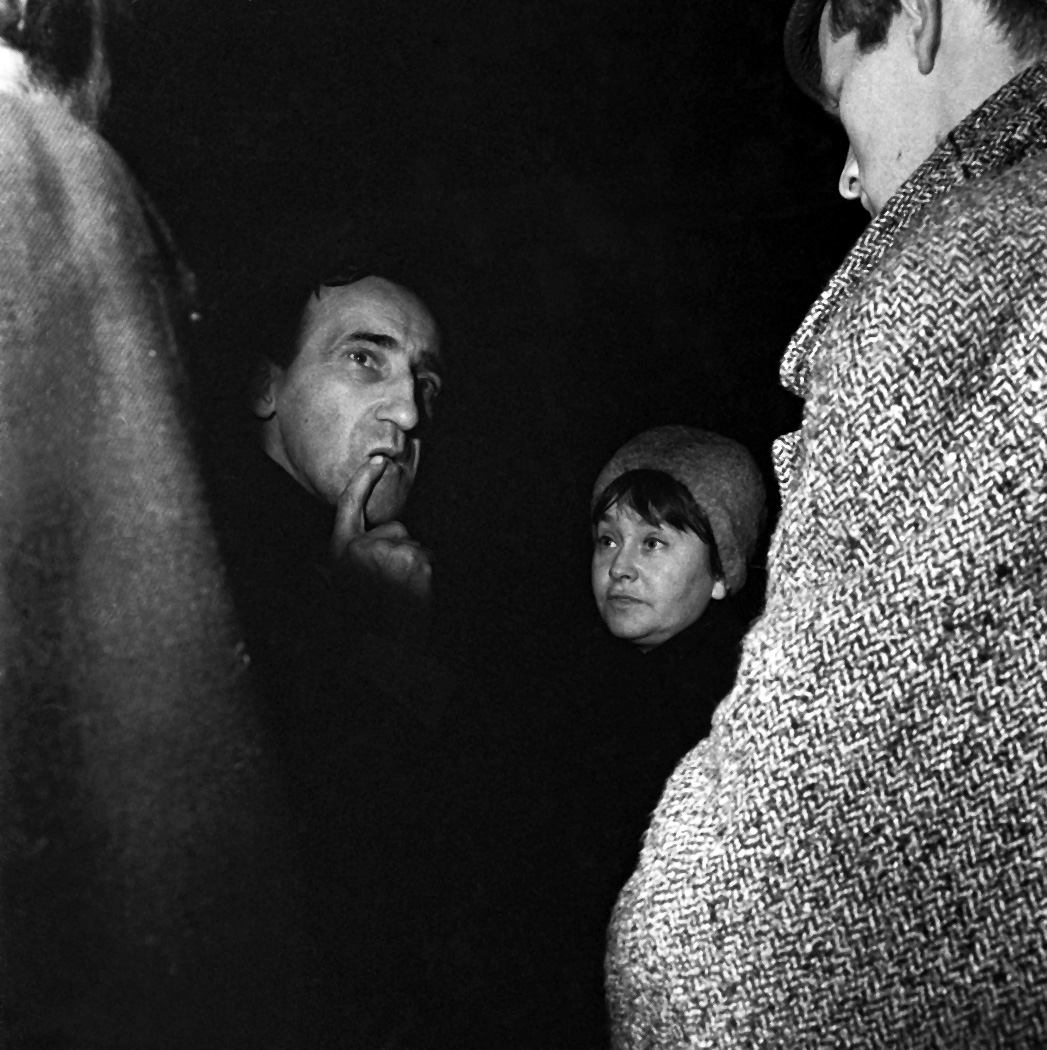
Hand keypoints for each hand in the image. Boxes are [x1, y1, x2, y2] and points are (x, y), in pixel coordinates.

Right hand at [329, 456, 431, 645]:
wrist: (384, 650)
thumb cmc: (367, 623)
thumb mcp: (347, 587)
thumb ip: (353, 560)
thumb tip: (364, 545)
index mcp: (340, 551)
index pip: (349, 505)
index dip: (362, 480)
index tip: (377, 462)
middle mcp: (361, 546)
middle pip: (394, 529)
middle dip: (400, 550)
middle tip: (393, 587)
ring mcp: (388, 549)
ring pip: (413, 545)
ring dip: (414, 567)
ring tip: (402, 595)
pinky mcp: (413, 557)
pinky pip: (427, 556)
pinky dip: (427, 574)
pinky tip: (414, 593)